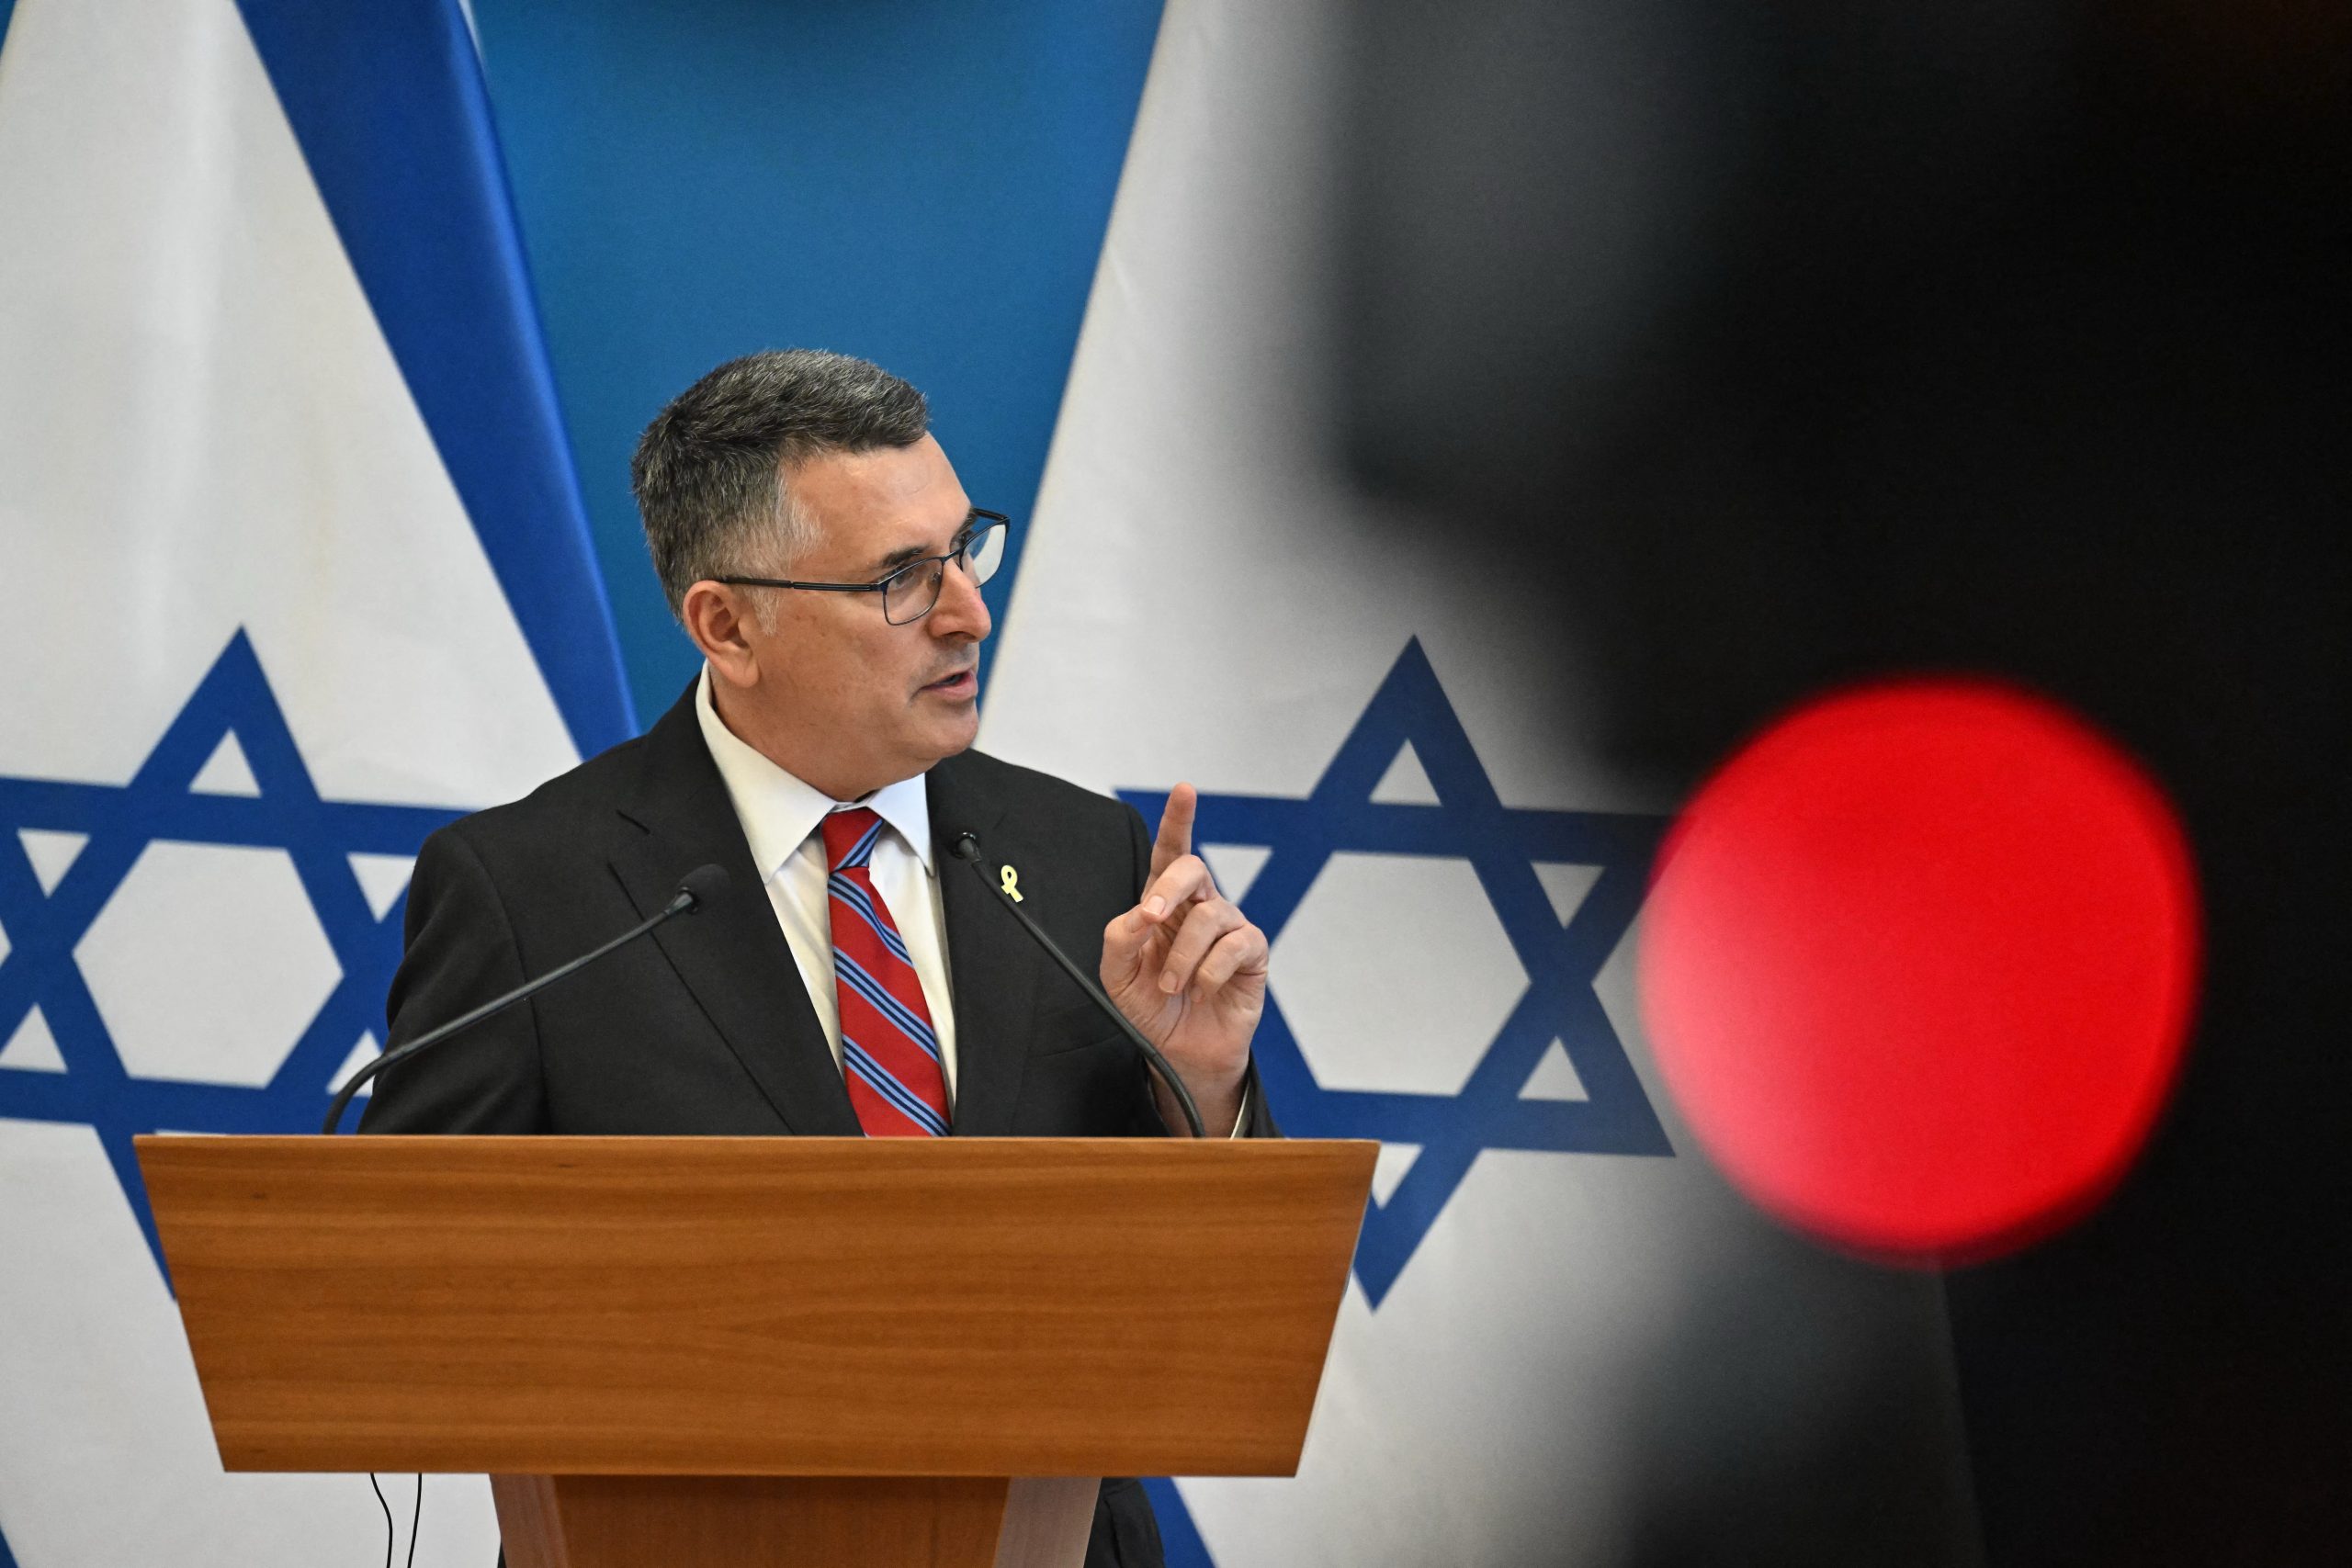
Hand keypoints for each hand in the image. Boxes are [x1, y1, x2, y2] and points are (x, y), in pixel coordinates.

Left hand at [1100, 783, 1266, 1134]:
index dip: (1179, 820)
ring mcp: (1229, 928)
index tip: (1185, 790)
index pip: (1171, 854)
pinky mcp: (1252, 954)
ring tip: (1174, 986)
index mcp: (1164, 904)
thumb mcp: (1118, 976)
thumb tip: (1138, 914)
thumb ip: (1119, 940)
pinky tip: (1201, 992)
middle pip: (1192, 869)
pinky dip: (1210, 972)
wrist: (1179, 1053)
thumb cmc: (1151, 1007)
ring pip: (1210, 916)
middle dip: (1170, 888)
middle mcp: (1199, 907)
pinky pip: (1235, 946)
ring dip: (1183, 956)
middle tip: (1151, 919)